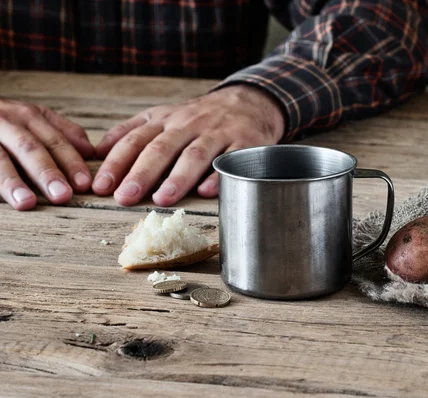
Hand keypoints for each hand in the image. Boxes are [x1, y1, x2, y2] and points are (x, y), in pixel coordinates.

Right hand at [0, 99, 93, 209]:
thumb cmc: (4, 121)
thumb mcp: (32, 117)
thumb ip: (61, 132)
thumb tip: (90, 151)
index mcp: (27, 116)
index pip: (55, 141)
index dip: (71, 162)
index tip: (85, 184)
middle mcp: (5, 122)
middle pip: (29, 148)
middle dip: (46, 173)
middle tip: (62, 195)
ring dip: (12, 182)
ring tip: (26, 203)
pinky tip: (0, 199)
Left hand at [93, 85, 285, 206]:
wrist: (249, 101)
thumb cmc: (200, 116)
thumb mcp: (163, 116)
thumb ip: (131, 131)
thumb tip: (97, 151)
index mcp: (166, 121)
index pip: (135, 140)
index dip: (117, 163)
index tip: (101, 186)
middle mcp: (189, 125)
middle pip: (162, 148)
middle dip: (142, 173)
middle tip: (124, 197)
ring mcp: (217, 134)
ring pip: (195, 155)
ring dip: (177, 177)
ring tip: (162, 199)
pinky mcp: (244, 143)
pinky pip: (230, 160)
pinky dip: (218, 176)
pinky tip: (206, 191)